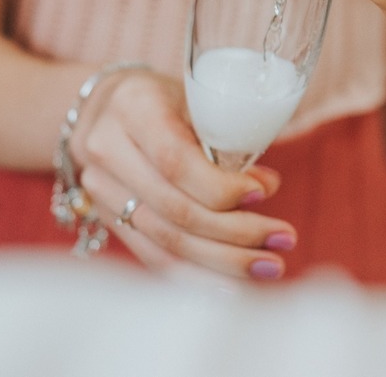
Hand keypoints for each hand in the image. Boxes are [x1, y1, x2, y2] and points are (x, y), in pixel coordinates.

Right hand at [71, 67, 295, 280]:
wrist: (101, 109)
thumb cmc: (161, 99)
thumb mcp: (194, 99)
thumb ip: (227, 139)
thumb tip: (267, 186)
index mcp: (134, 109)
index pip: (175, 161)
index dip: (221, 187)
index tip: (262, 197)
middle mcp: (109, 150)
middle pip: (174, 210)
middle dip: (235, 233)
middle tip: (283, 239)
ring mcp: (102, 191)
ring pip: (166, 241)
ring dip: (224, 261)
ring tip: (270, 265)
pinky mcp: (108, 220)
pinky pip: (153, 257)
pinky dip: (196, 276)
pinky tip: (232, 286)